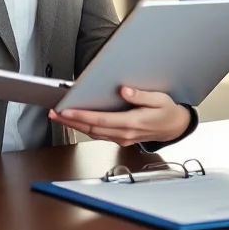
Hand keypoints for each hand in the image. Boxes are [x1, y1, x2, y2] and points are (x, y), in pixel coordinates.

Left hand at [48, 87, 190, 146]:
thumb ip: (141, 95)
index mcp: (132, 122)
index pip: (100, 120)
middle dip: (71, 121)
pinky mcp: (121, 138)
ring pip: (93, 133)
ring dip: (75, 126)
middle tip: (54, 113)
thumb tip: (124, 90)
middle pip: (92, 128)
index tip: (66, 111)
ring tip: (60, 117)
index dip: (81, 116)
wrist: (174, 127)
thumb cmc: (167, 111)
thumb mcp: (159, 98)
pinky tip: (76, 122)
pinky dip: (85, 128)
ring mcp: (122, 138)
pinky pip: (99, 134)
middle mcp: (125, 133)